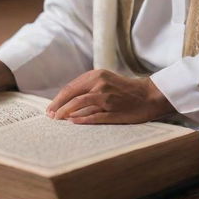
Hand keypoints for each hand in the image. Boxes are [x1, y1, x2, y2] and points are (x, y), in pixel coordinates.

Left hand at [46, 69, 173, 123]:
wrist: (148, 95)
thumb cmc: (124, 90)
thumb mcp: (105, 81)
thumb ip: (88, 87)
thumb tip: (66, 101)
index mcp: (97, 75)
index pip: (71, 87)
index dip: (58, 98)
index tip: (50, 108)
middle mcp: (100, 83)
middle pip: (72, 94)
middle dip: (58, 106)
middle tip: (50, 116)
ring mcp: (107, 97)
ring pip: (80, 103)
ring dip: (66, 112)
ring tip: (57, 120)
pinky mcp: (114, 110)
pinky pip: (94, 115)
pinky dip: (82, 119)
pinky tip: (73, 123)